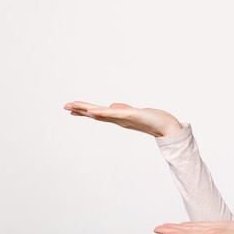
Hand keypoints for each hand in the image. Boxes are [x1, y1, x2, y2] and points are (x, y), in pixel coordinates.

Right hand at [63, 101, 182, 136]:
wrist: (168, 127)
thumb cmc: (153, 120)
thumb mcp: (135, 113)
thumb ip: (123, 110)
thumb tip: (111, 106)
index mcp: (119, 118)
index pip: (99, 114)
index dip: (85, 111)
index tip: (72, 108)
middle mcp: (119, 119)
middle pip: (96, 114)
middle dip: (81, 110)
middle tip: (65, 106)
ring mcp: (124, 118)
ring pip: (102, 114)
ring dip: (88, 110)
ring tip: (74, 106)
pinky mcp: (131, 115)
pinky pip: (114, 114)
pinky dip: (103, 113)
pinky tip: (93, 111)